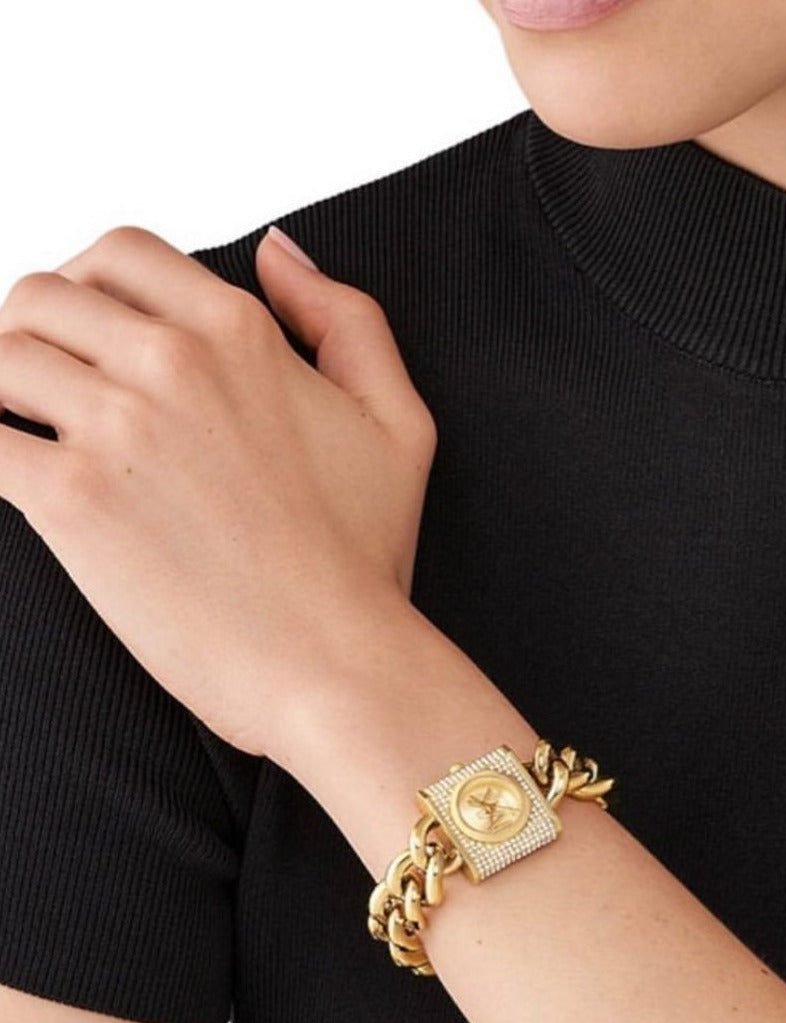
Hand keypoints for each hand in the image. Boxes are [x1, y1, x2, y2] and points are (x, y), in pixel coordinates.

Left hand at [0, 224, 435, 759]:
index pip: (120, 256)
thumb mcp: (399, 422)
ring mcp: (116, 426)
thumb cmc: (363, 556)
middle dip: (36, 337)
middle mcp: (173, 361)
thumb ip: (348, 319)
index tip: (94, 335)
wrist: (332, 660)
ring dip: (3, 393)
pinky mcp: (68, 498)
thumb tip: (279, 252)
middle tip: (53, 392)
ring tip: (28, 436)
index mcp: (241, 332)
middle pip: (41, 295)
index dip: (95, 288)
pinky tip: (11, 478)